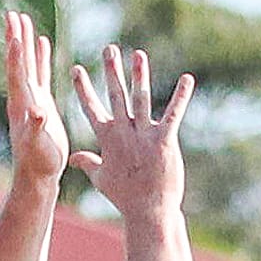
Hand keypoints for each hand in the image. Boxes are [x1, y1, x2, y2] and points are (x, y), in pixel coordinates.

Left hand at [5, 8, 67, 190]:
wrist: (38, 175)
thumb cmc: (39, 163)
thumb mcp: (39, 146)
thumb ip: (38, 128)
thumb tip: (39, 112)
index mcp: (22, 105)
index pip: (18, 73)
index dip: (17, 53)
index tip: (16, 31)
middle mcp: (23, 98)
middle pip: (18, 61)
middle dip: (15, 38)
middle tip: (12, 14)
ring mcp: (31, 98)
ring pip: (28, 63)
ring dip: (25, 41)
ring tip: (23, 19)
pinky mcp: (41, 102)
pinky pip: (40, 73)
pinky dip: (39, 56)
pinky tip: (41, 41)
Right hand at [71, 45, 193, 219]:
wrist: (148, 211)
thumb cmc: (125, 196)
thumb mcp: (101, 179)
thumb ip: (87, 163)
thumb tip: (73, 158)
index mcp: (107, 140)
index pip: (92, 109)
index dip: (84, 89)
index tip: (77, 69)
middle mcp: (123, 134)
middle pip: (115, 96)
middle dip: (111, 72)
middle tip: (108, 49)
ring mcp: (143, 137)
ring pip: (140, 99)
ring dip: (139, 76)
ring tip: (138, 54)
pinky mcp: (164, 142)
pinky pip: (173, 114)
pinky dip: (180, 96)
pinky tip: (187, 79)